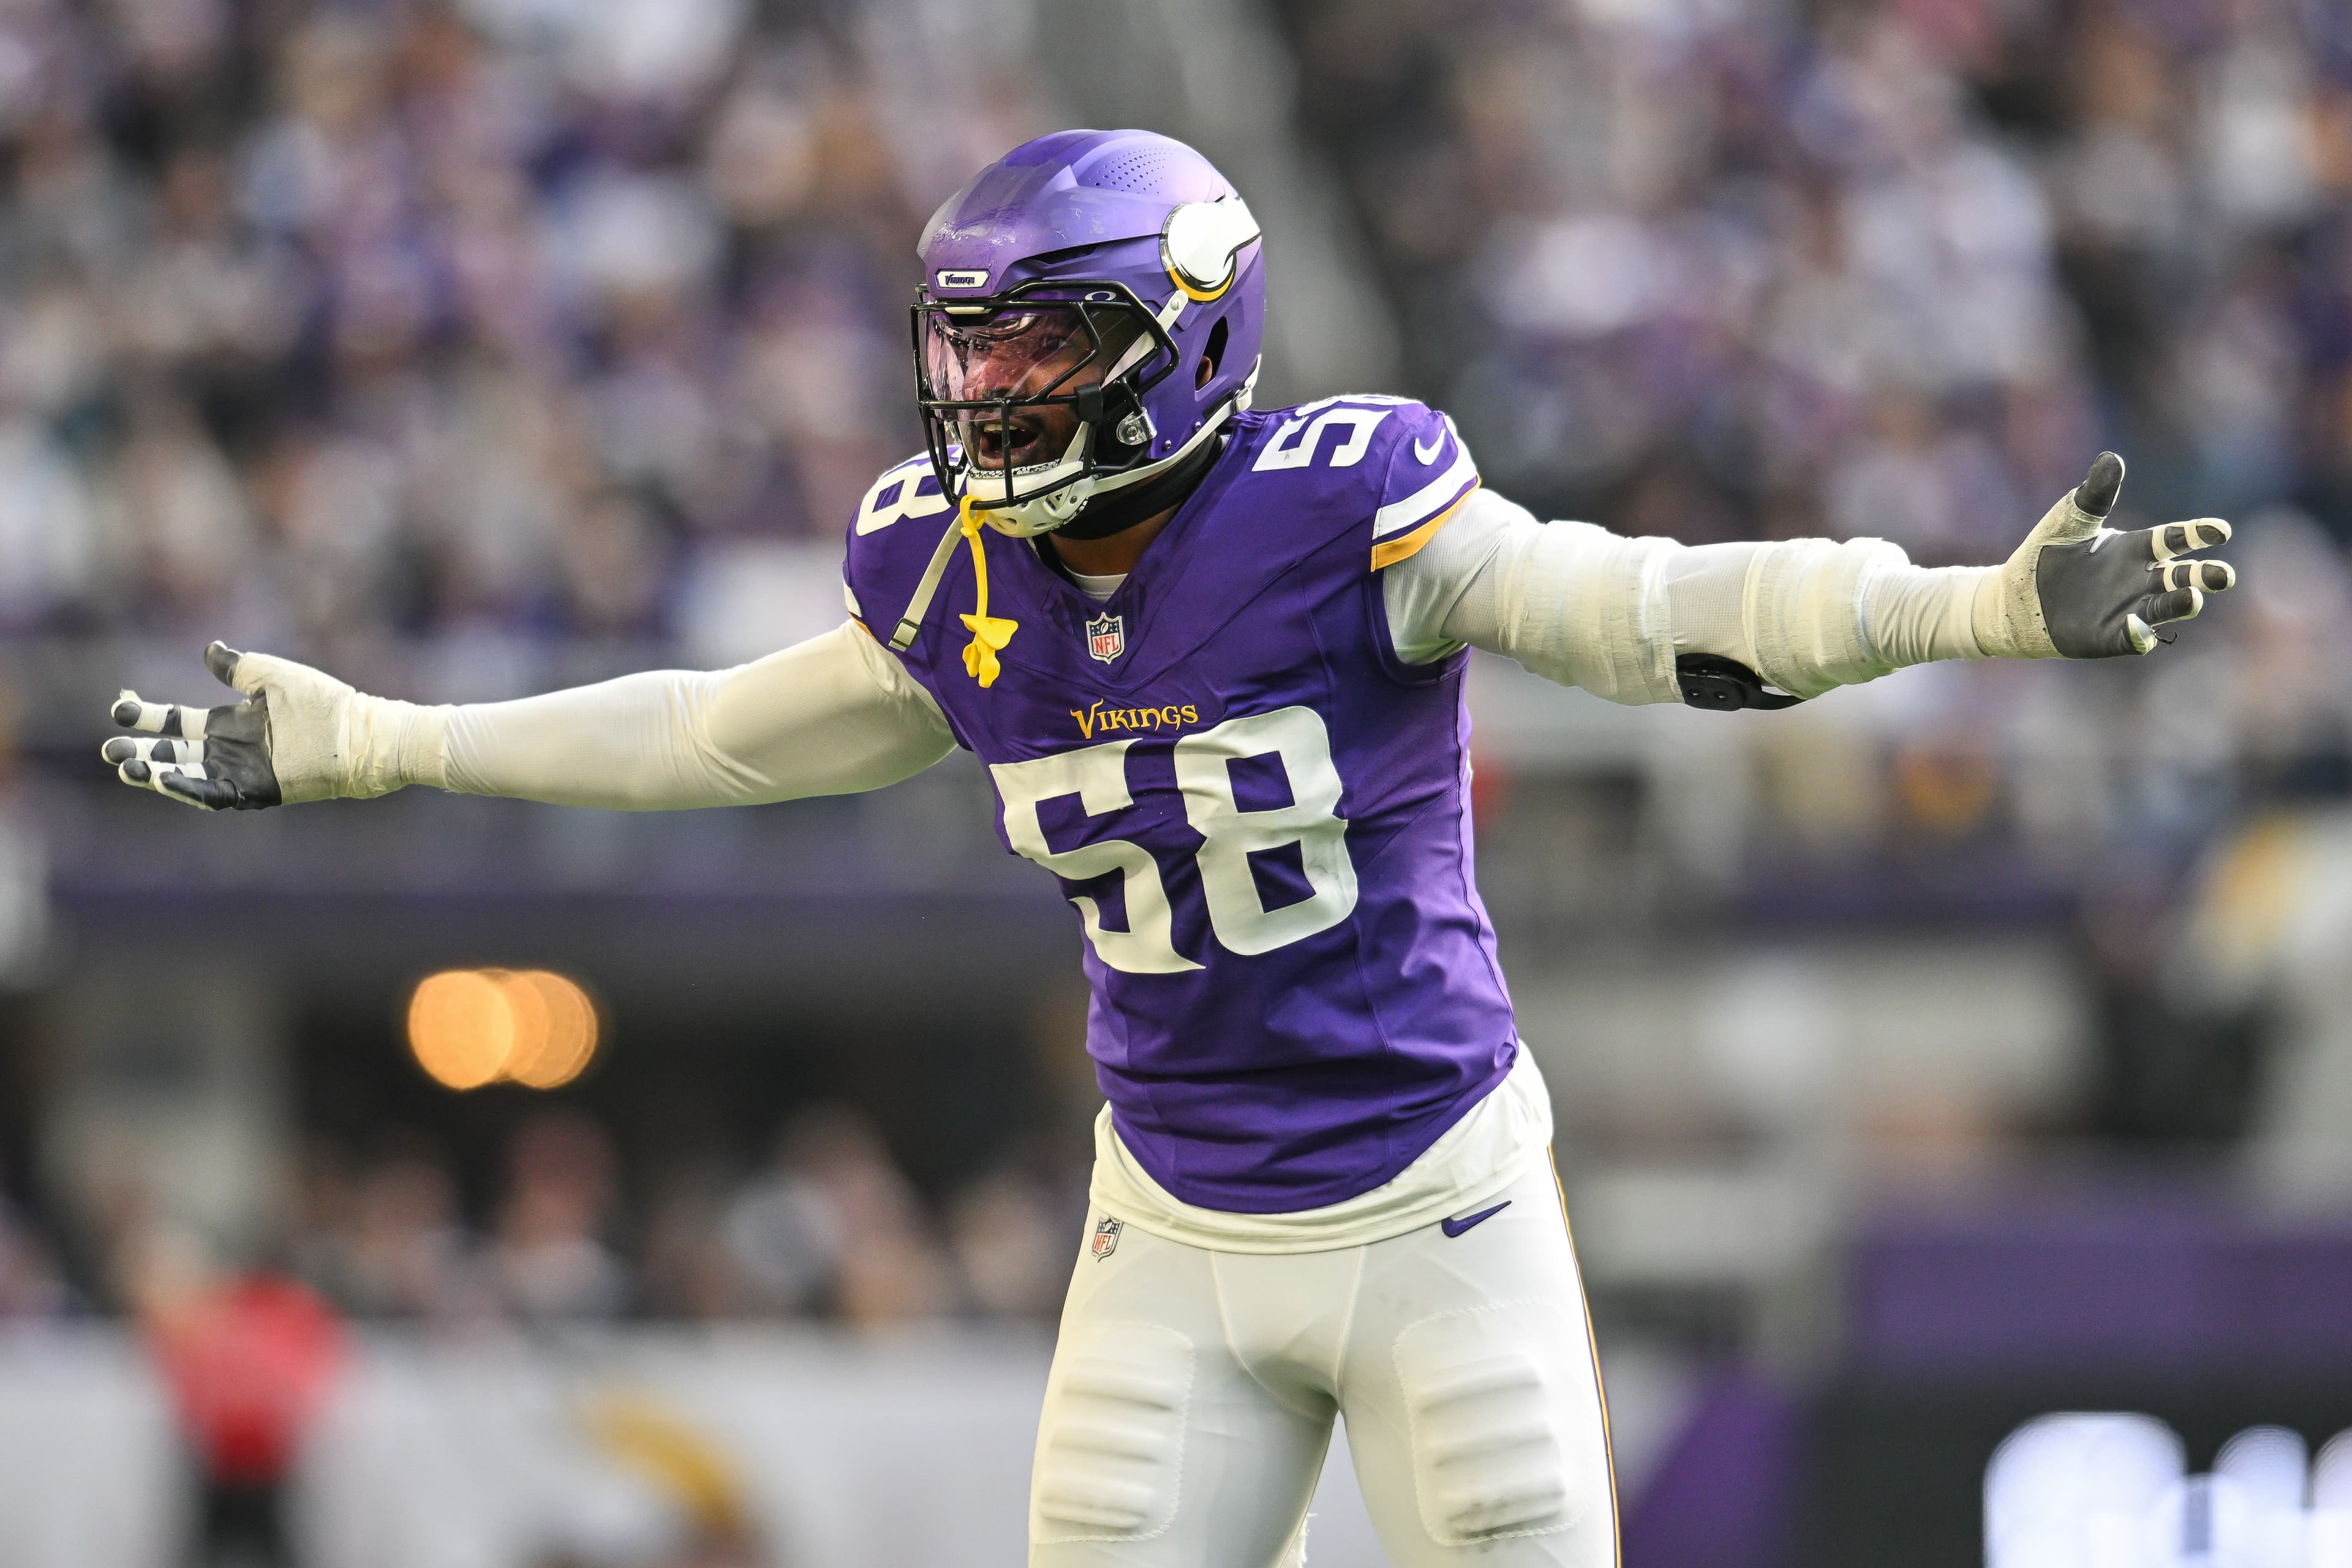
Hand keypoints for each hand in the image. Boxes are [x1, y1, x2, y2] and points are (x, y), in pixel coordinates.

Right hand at [103, 641, 407, 809]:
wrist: (362, 732)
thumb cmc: (324, 701)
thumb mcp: (274, 675)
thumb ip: (239, 667)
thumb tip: (209, 649)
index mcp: (233, 722)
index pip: (180, 721)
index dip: (149, 716)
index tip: (119, 708)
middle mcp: (233, 749)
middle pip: (175, 753)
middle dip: (141, 753)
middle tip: (110, 751)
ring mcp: (244, 772)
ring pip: (189, 777)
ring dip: (157, 774)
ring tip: (127, 769)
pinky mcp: (259, 790)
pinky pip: (217, 794)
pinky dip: (190, 788)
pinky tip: (166, 779)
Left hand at [1973, 453, 2237, 658]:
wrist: (2013, 596)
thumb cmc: (2047, 554)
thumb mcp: (2069, 520)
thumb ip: (2093, 494)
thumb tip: (2111, 458)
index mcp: (2135, 548)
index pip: (2175, 539)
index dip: (2198, 534)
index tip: (2220, 531)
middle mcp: (2140, 580)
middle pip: (2183, 577)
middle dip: (2205, 576)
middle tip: (2224, 577)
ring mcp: (2128, 609)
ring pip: (2165, 608)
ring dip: (2181, 605)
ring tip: (2193, 599)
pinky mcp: (2108, 636)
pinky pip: (2132, 638)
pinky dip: (2139, 634)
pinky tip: (2137, 627)